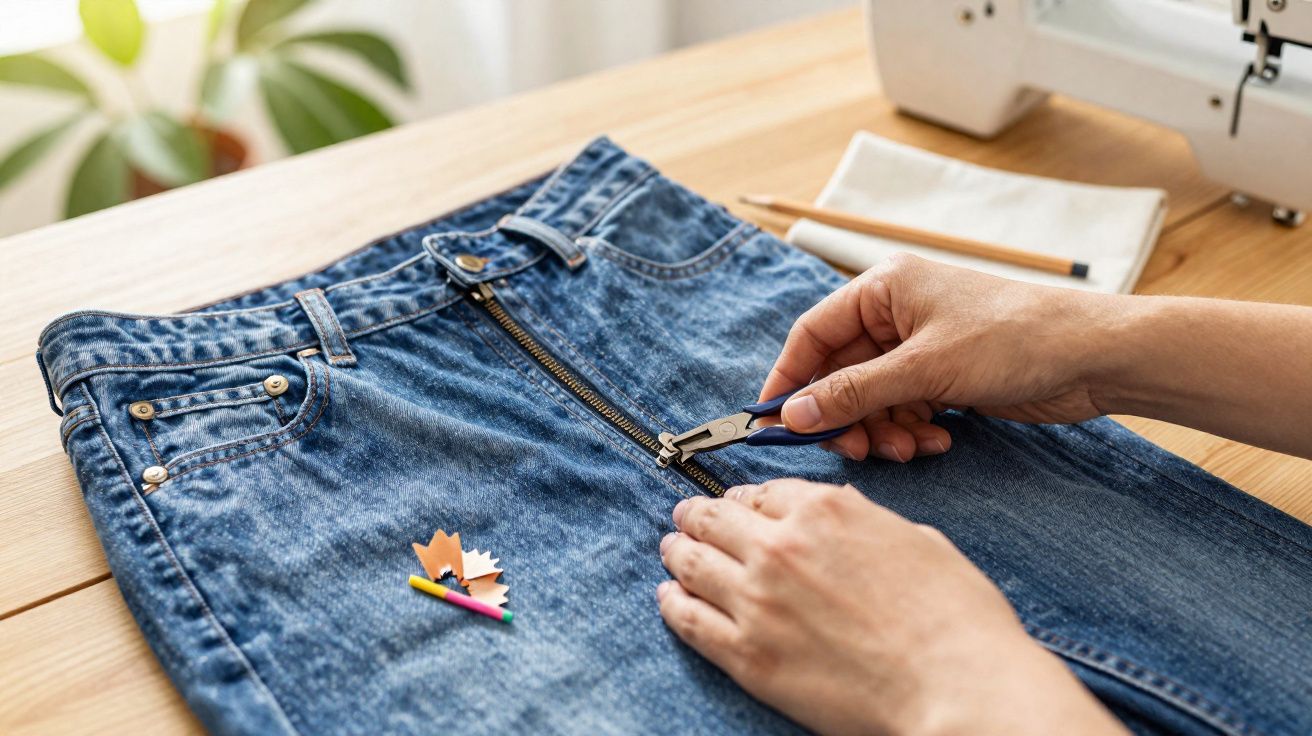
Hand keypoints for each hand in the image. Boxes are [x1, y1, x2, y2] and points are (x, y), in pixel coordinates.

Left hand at [657, 479, 1125, 735]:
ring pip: (692, 563)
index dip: (744, 498)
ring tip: (670, 550)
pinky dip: (671, 604)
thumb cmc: (954, 618)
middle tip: (686, 518)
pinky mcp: (746, 655)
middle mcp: (780, 546)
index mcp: (825, 510)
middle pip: (715, 519)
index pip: (762, 493)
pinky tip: (667, 597)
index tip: (735, 504)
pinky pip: (689, 620)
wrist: (956, 686)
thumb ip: (863, 522)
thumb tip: (841, 517)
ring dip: (676, 551)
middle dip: (697, 515)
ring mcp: (757, 600)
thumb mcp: (915, 539)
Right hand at [760, 254, 1110, 461]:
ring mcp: (920, 346)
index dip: (790, 379)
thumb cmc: (1013, 339)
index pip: (813, 334)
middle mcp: (896, 314)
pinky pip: (903, 409)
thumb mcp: (924, 369)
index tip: (773, 422)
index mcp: (883, 288)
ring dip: (883, 429)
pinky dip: (911, 430)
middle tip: (852, 450)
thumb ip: (853, 393)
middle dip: (846, 416)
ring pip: (872, 399)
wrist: (1093, 357)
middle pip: (841, 374)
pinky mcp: (943, 376)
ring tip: (910, 447)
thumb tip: (792, 415)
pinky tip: (938, 439)